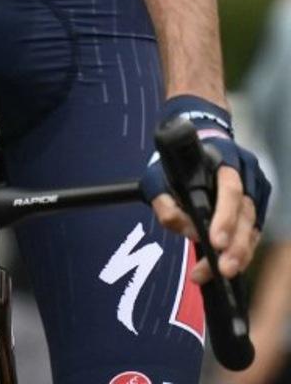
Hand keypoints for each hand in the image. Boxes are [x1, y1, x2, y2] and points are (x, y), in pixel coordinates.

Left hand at [143, 95, 269, 282]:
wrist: (199, 145)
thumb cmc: (178, 163)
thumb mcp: (159, 174)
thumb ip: (164, 200)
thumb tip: (184, 228)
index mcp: (223, 159)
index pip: (229, 187)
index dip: (225, 215)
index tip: (215, 242)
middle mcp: (246, 174)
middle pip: (246, 212)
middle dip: (236, 245)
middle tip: (223, 269)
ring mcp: (255, 191)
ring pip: (253, 226)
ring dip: (240, 254)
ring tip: (222, 272)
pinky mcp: (258, 207)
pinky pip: (254, 233)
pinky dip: (243, 251)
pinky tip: (229, 265)